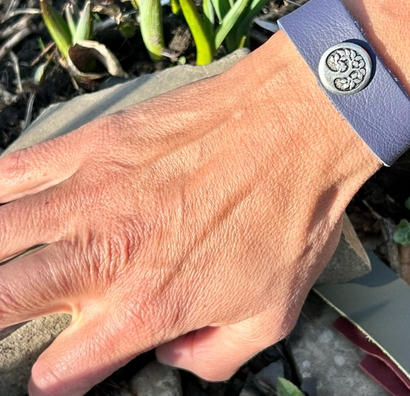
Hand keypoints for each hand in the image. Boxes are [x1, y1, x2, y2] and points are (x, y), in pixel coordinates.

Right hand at [0, 32, 378, 395]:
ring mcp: (90, 193)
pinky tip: (1, 203)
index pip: (65, 366)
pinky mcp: (94, 143)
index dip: (57, 377)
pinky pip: (17, 169)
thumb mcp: (271, 314)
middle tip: (9, 312)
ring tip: (1, 264)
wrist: (295, 125)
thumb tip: (173, 354)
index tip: (60, 369)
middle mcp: (103, 254)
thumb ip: (213, 356)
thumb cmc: (291, 213)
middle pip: (5, 299)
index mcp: (145, 306)